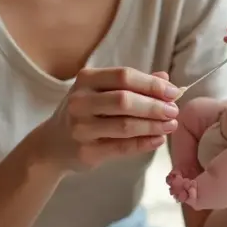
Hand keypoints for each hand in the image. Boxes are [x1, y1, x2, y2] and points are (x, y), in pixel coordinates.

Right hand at [32, 67, 181, 174]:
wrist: (52, 145)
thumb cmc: (85, 113)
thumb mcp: (102, 92)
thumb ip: (132, 84)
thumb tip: (165, 78)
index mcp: (86, 79)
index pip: (124, 76)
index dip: (152, 84)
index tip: (173, 91)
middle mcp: (80, 101)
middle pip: (125, 100)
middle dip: (155, 106)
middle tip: (174, 110)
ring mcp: (81, 127)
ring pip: (125, 125)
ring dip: (153, 125)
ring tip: (171, 125)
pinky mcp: (86, 151)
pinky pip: (121, 147)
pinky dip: (144, 143)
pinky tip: (158, 139)